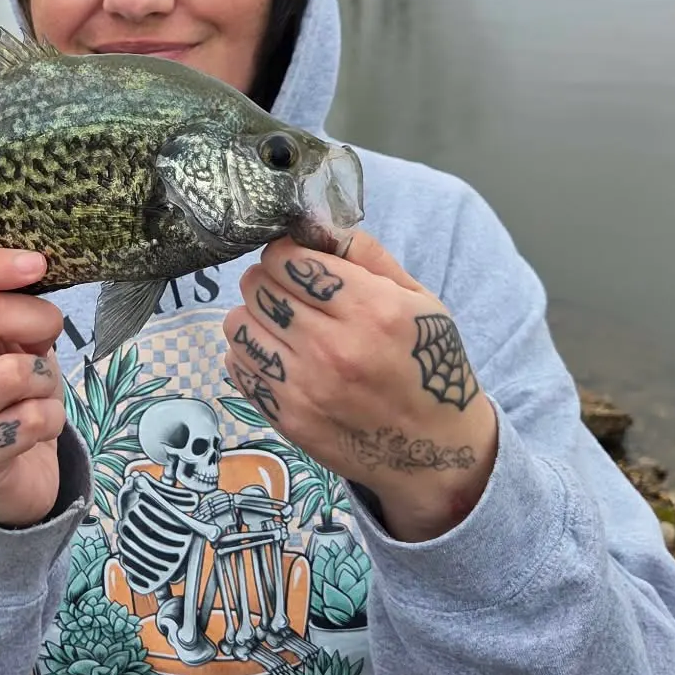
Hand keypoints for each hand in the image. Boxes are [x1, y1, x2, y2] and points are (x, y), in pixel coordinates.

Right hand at [0, 248, 67, 528]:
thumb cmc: (2, 392)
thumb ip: (6, 303)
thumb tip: (34, 267)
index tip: (37, 264)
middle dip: (36, 317)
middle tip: (48, 333)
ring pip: (14, 371)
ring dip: (45, 377)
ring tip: (37, 389)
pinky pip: (31, 419)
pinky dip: (51, 417)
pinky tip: (37, 425)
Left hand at [223, 232, 498, 541]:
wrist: (436, 450)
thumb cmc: (430, 363)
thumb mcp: (418, 298)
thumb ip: (366, 254)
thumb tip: (316, 223)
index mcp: (371, 310)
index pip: (288, 260)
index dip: (287, 254)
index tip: (296, 262)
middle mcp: (334, 349)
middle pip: (257, 287)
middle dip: (268, 280)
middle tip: (287, 291)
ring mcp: (306, 388)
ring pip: (237, 324)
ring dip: (253, 316)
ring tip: (279, 323)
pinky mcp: (288, 419)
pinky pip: (238, 366)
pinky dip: (250, 353)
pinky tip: (277, 355)